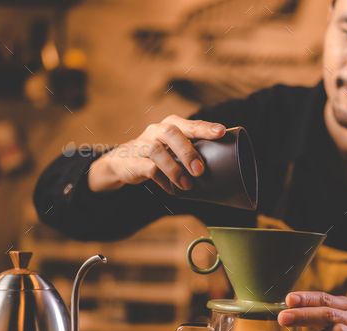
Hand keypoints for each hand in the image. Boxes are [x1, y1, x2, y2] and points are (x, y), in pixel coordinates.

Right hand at [88, 115, 225, 192]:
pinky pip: (149, 170)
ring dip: (174, 169)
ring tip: (187, 185)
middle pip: (171, 132)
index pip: (191, 124)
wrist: (123, 160)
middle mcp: (157, 131)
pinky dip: (163, 181)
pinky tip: (172, 190)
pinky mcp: (134, 161)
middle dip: (187, 151)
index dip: (205, 128)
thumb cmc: (159, 153)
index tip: (220, 133)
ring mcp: (143, 145)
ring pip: (157, 151)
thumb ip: (193, 150)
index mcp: (172, 124)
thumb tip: (223, 165)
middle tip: (200, 169)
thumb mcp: (174, 147)